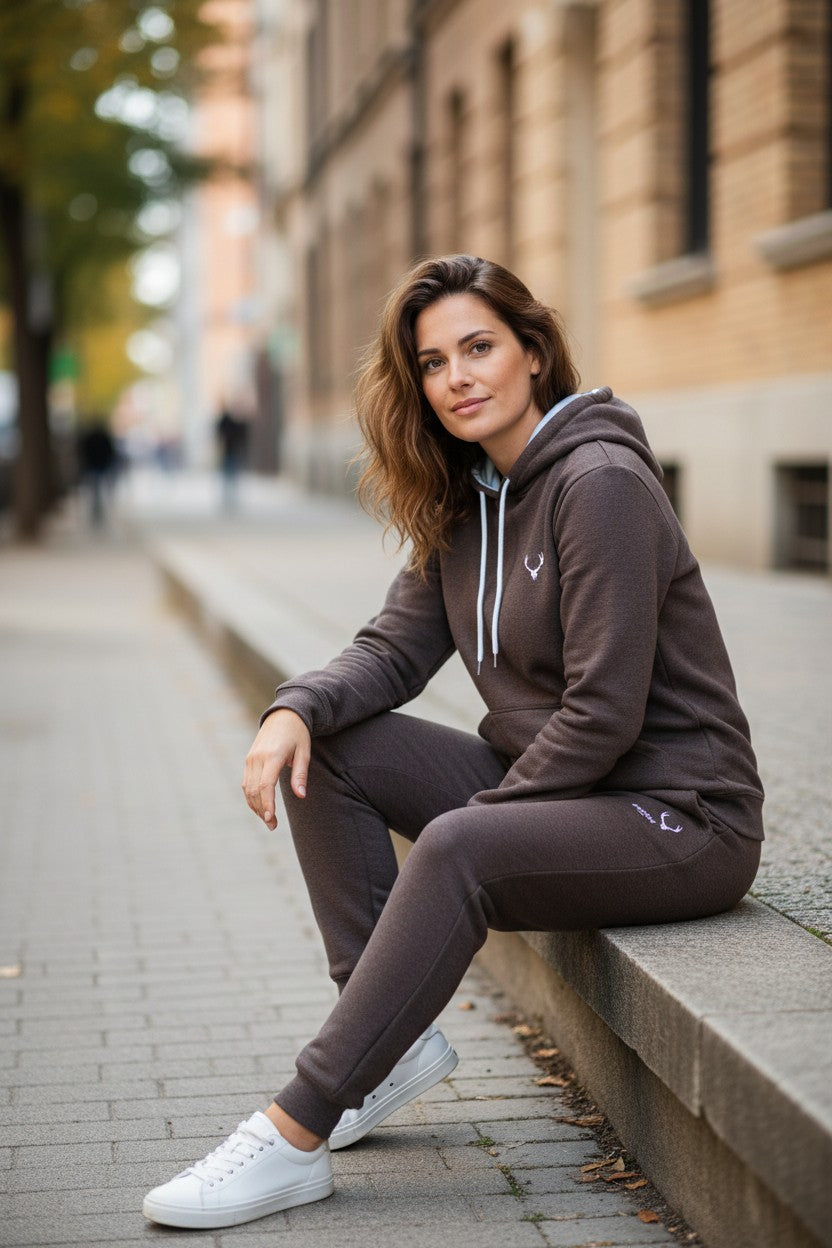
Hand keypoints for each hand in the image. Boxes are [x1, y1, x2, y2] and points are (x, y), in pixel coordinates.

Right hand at [242, 709, 309, 828]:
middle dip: (261, 810)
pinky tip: (260, 806)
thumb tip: (301, 796)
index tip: (271, 820)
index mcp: (273, 755)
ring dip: (255, 806)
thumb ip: (301, 774)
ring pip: (247, 788)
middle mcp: (258, 757)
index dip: (267, 804)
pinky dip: (251, 796)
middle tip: (272, 826)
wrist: (284, 714)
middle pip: (254, 790)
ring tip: (267, 820)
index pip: (265, 785)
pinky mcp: (248, 759)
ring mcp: (251, 758)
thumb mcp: (304, 752)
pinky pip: (245, 782)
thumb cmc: (298, 734)